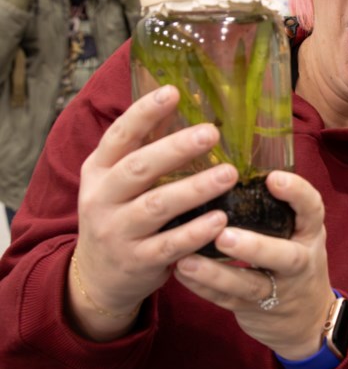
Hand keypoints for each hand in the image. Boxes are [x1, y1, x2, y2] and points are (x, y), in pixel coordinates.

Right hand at [69, 85, 234, 340]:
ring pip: (157, 206)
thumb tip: (179, 99)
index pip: (119, 136)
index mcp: (99, 171)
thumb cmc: (120, 214)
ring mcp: (117, 231)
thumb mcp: (118, 180)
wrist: (97, 276)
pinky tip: (220, 219)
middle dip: (175, 149)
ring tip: (228, 174)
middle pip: (138, 168)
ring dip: (195, 189)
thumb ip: (144, 146)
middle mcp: (102, 198)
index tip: (173, 91)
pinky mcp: (137, 261)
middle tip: (212, 132)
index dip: (143, 113)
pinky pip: (169, 245)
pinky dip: (195, 232)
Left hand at [174, 171, 336, 366]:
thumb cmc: (294, 256)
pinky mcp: (256, 309)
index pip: (312, 209)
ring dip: (217, 274)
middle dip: (255, 247)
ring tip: (186, 260)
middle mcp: (300, 261)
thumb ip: (274, 207)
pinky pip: (228, 301)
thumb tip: (228, 165)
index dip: (296, 193)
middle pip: (285, 256)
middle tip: (223, 234)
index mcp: (309, 233)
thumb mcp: (297, 230)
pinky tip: (181, 274)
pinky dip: (203, 288)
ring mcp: (279, 290)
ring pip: (250, 285)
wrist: (308, 318)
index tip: (272, 177)